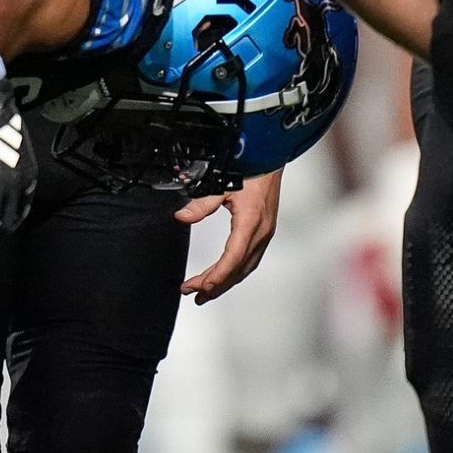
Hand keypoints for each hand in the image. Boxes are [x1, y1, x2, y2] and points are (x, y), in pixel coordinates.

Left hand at [176, 168, 281, 304]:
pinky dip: (236, 271)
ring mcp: (265, 234)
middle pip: (237, 269)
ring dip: (225, 281)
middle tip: (193, 294)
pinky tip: (225, 274)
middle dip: (215, 285)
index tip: (199, 287)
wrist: (271, 159)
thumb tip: (182, 217)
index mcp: (250, 222)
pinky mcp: (265, 232)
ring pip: (245, 267)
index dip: (216, 276)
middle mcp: (261, 232)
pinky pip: (251, 260)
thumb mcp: (222, 185)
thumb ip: (202, 204)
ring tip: (205, 291)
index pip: (232, 258)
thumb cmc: (252, 170)